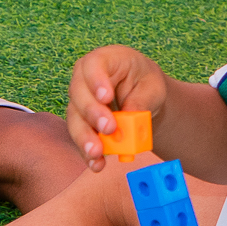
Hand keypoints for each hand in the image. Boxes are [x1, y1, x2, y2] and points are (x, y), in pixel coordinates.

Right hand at [65, 42, 171, 165]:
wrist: (142, 96)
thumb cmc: (145, 83)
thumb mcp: (152, 86)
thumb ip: (140, 100)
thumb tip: (128, 121)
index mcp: (104, 60)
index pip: (93, 65)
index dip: (96, 81)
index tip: (105, 97)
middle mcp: (84, 79)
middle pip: (78, 94)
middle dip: (92, 113)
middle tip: (109, 128)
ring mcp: (79, 101)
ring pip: (74, 119)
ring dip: (85, 138)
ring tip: (97, 154)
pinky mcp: (80, 122)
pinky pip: (80, 137)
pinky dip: (87, 153)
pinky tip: (97, 165)